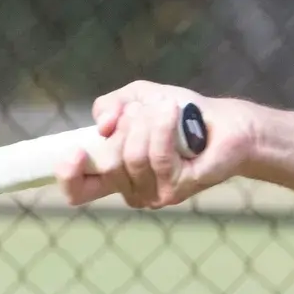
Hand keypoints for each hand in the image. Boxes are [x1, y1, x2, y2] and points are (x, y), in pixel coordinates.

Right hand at [56, 81, 250, 209]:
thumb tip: (100, 127)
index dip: (68, 175)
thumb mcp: (136, 99)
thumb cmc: (180, 113)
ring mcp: (155, 194)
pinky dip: (163, 126)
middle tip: (144, 111)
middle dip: (125, 126)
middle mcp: (132, 190)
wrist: (225, 121)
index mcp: (115, 174)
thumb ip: (109, 107)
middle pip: (108, 163)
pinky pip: (159, 156)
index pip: (78, 191)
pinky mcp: (178, 188)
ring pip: (133, 157)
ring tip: (166, 108)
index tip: (76, 151)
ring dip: (146, 122)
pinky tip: (173, 112)